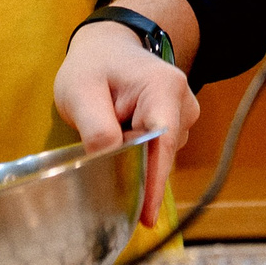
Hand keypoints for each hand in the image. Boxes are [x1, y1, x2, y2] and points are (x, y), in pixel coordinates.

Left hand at [54, 22, 198, 227]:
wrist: (107, 47)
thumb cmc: (93, 66)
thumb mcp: (81, 92)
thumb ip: (97, 128)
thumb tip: (110, 162)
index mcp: (164, 89)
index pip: (162, 143)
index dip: (155, 183)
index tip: (147, 217)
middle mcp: (183, 104)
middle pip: (161, 154)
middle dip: (136, 173)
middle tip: (102, 183)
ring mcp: (183, 116)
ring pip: (158, 156)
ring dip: (134, 161)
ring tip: (105, 139)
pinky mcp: (175, 127)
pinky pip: (156, 153)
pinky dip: (137, 156)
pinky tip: (118, 145)